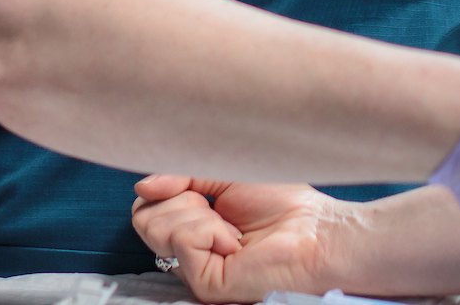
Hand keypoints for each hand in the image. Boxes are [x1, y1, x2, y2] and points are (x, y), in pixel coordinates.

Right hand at [132, 176, 360, 303]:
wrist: (318, 231)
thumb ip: (183, 177)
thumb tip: (141, 187)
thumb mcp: (225, 175)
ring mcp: (192, 269)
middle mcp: (188, 250)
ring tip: (233, 227)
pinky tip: (236, 241)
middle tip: (220, 209)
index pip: (147, 206)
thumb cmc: (283, 203)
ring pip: (157, 228)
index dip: (166, 186)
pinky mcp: (203, 284)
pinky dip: (211, 230)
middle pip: (143, 217)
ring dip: (199, 214)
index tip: (200, 186)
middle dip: (183, 199)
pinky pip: (183, 241)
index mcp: (192, 224)